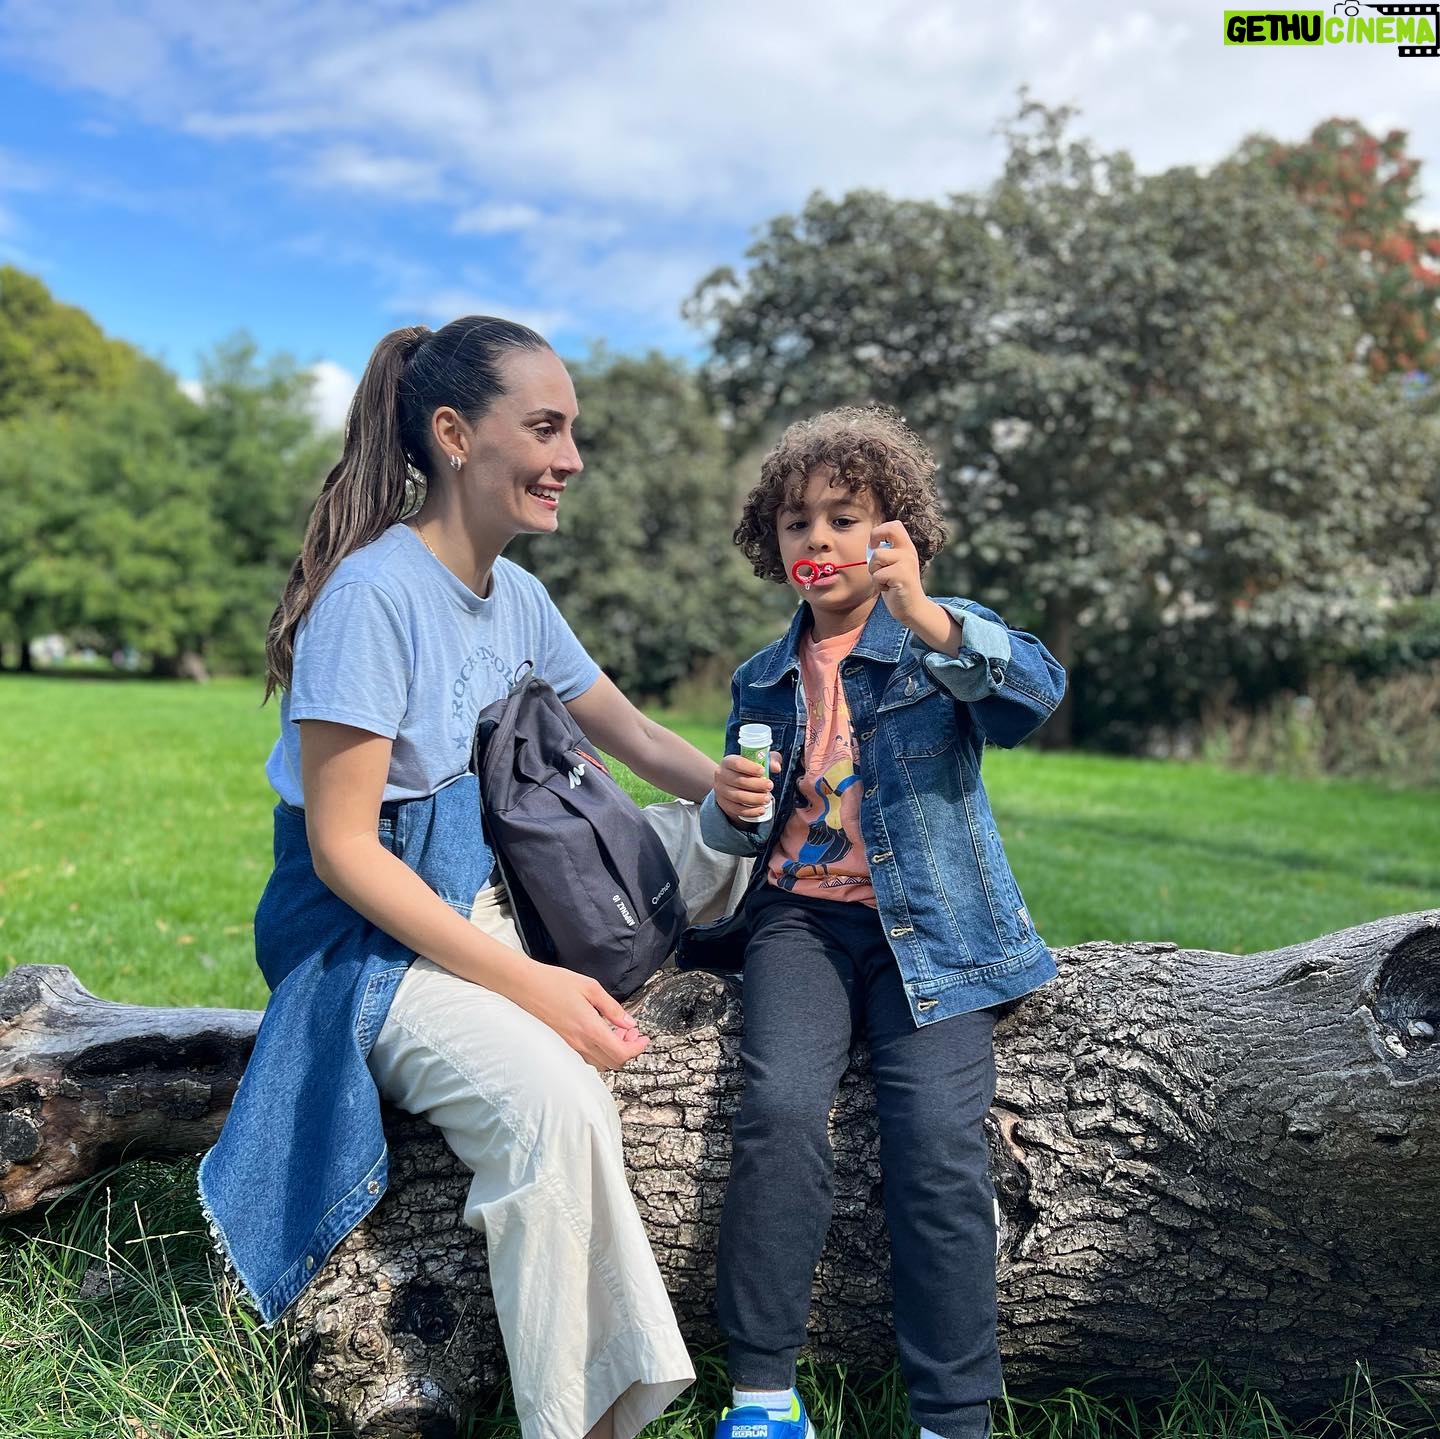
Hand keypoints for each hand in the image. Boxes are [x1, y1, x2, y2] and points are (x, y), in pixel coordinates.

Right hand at [512, 962, 648, 1070]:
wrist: (524, 986)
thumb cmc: (554, 982)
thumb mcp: (590, 988)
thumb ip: (612, 1008)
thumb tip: (629, 1022)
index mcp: (589, 1028)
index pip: (621, 1053)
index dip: (637, 1049)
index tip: (643, 1038)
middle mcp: (579, 1044)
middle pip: (613, 1063)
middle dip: (628, 1050)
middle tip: (631, 1032)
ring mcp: (568, 1047)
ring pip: (600, 1064)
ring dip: (613, 1052)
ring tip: (615, 1031)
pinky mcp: (560, 1046)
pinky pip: (586, 1059)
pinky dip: (599, 1052)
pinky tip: (598, 1033)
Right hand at [714, 751, 780, 823]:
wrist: (733, 784)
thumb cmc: (749, 769)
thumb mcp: (759, 761)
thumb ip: (770, 760)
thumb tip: (777, 767)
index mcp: (728, 762)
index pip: (737, 763)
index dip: (750, 767)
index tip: (763, 771)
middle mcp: (721, 775)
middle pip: (739, 781)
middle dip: (757, 785)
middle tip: (770, 786)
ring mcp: (721, 791)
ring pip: (738, 796)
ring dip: (755, 799)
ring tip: (767, 799)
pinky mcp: (724, 804)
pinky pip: (737, 809)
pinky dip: (751, 811)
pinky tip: (761, 810)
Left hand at [868, 521, 927, 626]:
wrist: (912, 608)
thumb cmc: (897, 587)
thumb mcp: (893, 566)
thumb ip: (885, 554)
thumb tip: (869, 546)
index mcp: (906, 547)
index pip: (894, 525)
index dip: (879, 531)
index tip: (874, 545)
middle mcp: (909, 551)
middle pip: (889, 529)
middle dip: (875, 537)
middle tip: (874, 554)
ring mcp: (907, 563)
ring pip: (877, 556)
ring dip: (874, 570)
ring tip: (884, 580)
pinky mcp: (902, 576)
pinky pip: (878, 575)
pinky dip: (878, 584)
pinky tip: (888, 589)